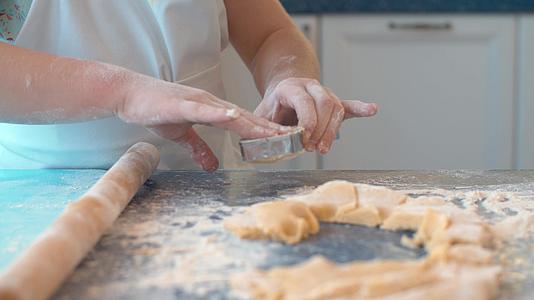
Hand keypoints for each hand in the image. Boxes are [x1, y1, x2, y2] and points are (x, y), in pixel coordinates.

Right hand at [117, 75, 290, 170]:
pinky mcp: (181, 104)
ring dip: (253, 123)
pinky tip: (234, 117)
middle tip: (291, 136)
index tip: (284, 138)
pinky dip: (220, 113)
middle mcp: (210, 103)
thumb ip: (199, 149)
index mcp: (211, 110)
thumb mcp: (181, 135)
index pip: (243, 122)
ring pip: (230, 113)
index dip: (264, 130)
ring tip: (274, 131)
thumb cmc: (155, 110)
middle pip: (244, 118)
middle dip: (268, 128)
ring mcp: (197, 101)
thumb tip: (213, 166)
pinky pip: (204, 109)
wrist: (129, 94)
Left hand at [255, 78, 377, 153]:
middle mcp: (310, 87)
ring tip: (323, 148)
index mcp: (291, 88)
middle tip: (312, 148)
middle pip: (324, 104)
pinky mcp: (334, 103)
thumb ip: (267, 128)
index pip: (305, 102)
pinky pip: (349, 106)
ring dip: (331, 131)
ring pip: (336, 109)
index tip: (303, 140)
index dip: (307, 122)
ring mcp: (325, 94)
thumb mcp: (263, 115)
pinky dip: (360, 109)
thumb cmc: (273, 107)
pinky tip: (372, 110)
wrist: (283, 92)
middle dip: (320, 129)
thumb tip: (271, 143)